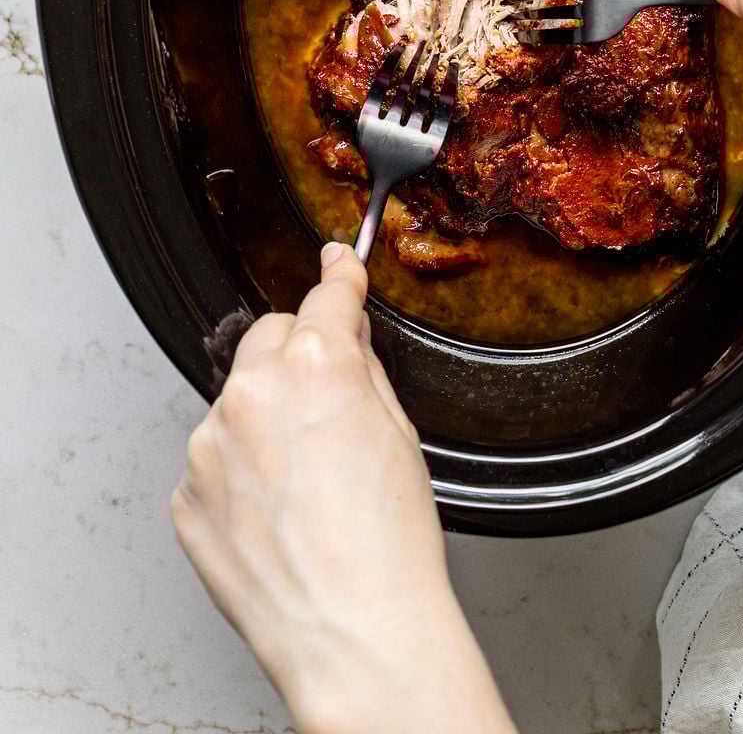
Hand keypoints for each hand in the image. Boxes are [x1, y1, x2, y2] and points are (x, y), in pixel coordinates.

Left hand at [172, 243, 515, 733]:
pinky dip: (240, 471)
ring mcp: (210, 445)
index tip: (337, 264)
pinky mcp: (187, 494)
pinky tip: (278, 511)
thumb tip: (349, 333)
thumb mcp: (401, 435)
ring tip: (307, 482)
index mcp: (317, 368)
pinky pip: (214, 458)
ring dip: (266, 417)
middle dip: (300, 356)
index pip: (327, 297)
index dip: (340, 277)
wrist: (351, 633)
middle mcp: (253, 394)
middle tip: (331, 405)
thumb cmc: (388, 548)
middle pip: (272, 337)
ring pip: (239, 399)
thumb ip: (365, 367)